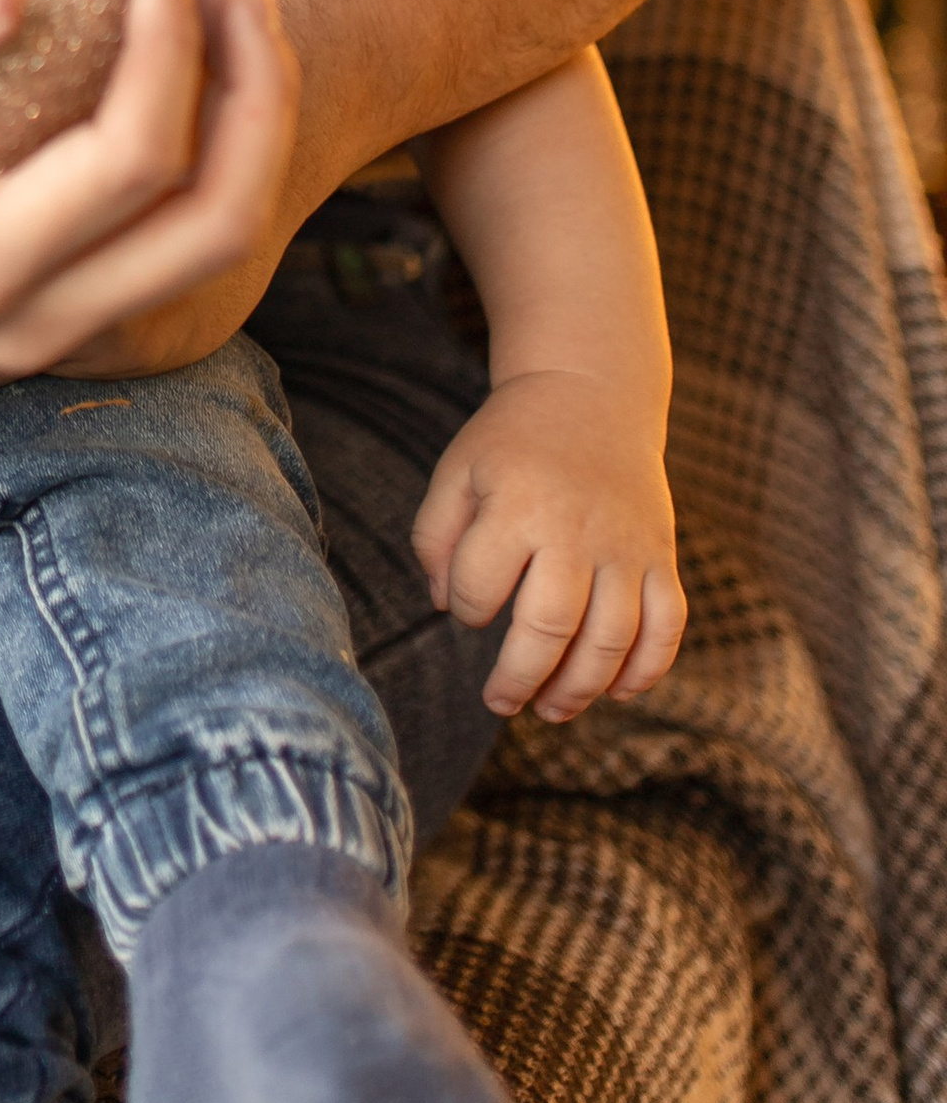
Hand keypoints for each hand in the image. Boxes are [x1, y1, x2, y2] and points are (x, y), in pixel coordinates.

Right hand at [0, 0, 296, 383]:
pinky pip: (180, 231)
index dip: (174, 45)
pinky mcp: (71, 310)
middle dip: (257, 84)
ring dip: (250, 111)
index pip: (130, 162)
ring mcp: (60, 332)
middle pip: (215, 220)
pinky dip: (214, 137)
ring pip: (218, 235)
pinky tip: (190, 41)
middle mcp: (34, 325)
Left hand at [411, 374, 685, 721]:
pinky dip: (647, 669)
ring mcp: (627, 545)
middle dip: (519, 679)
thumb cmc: (512, 441)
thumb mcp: (457, 471)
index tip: (467, 607)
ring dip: (580, 689)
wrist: (591, 392)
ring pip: (612, 640)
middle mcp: (576, 530)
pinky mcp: (662, 554)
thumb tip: (446, 607)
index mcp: (517, 506)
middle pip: (550, 629)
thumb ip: (434, 538)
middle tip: (499, 703)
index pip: (481, 590)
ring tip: (550, 710)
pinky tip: (617, 692)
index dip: (467, 611)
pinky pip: (667, 626)